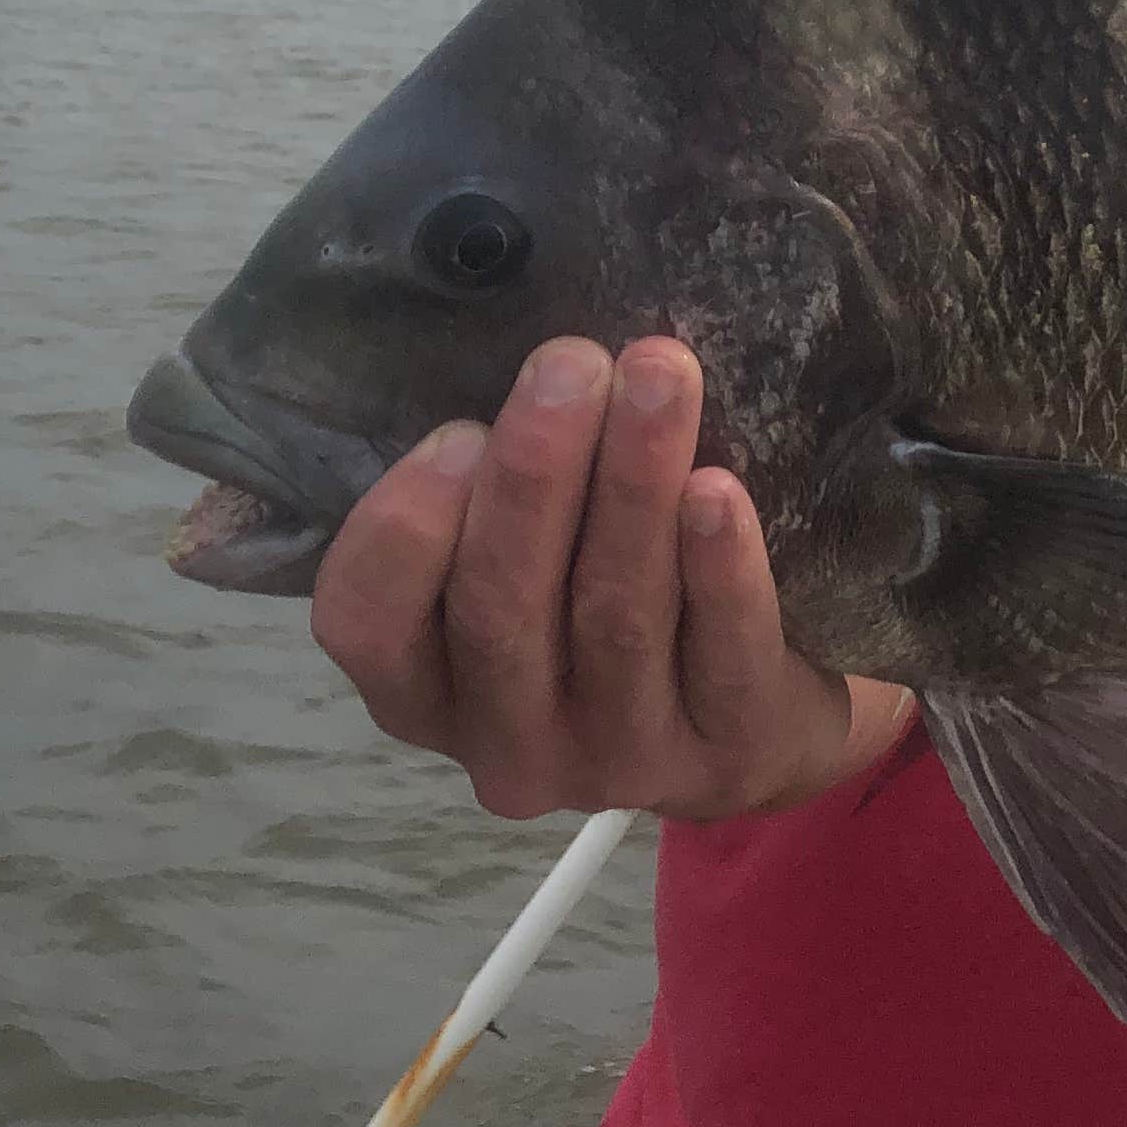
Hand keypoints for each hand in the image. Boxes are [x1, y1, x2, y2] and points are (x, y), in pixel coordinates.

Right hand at [310, 333, 915, 821]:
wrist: (761, 706)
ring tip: (658, 376)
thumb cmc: (603, 587)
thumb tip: (464, 387)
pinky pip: (722, 655)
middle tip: (571, 363)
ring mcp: (620, 762)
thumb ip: (474, 489)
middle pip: (501, 609)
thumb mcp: (519, 554)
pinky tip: (718, 490)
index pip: (366, 623)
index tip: (459, 429)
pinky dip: (717, 569)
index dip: (403, 530)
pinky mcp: (729, 754)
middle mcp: (508, 743)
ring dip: (632, 487)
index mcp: (426, 688)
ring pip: (615, 616)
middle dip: (535, 476)